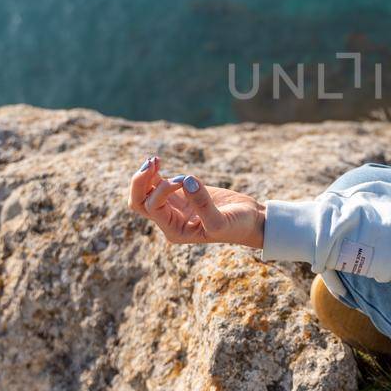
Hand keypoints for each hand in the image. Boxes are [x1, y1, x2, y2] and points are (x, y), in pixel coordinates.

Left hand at [127, 156, 265, 248]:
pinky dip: (155, 172)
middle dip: (140, 183)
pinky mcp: (181, 194)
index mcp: (174, 231)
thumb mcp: (221, 220)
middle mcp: (169, 220)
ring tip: (155, 159)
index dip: (161, 190)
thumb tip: (186, 180)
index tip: (182, 180)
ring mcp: (173, 207)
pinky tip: (158, 160)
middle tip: (152, 163)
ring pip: (145, 191)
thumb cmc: (237, 226)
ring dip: (146, 175)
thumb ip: (203, 203)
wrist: (251, 221)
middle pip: (139, 202)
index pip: (153, 207)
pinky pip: (158, 183)